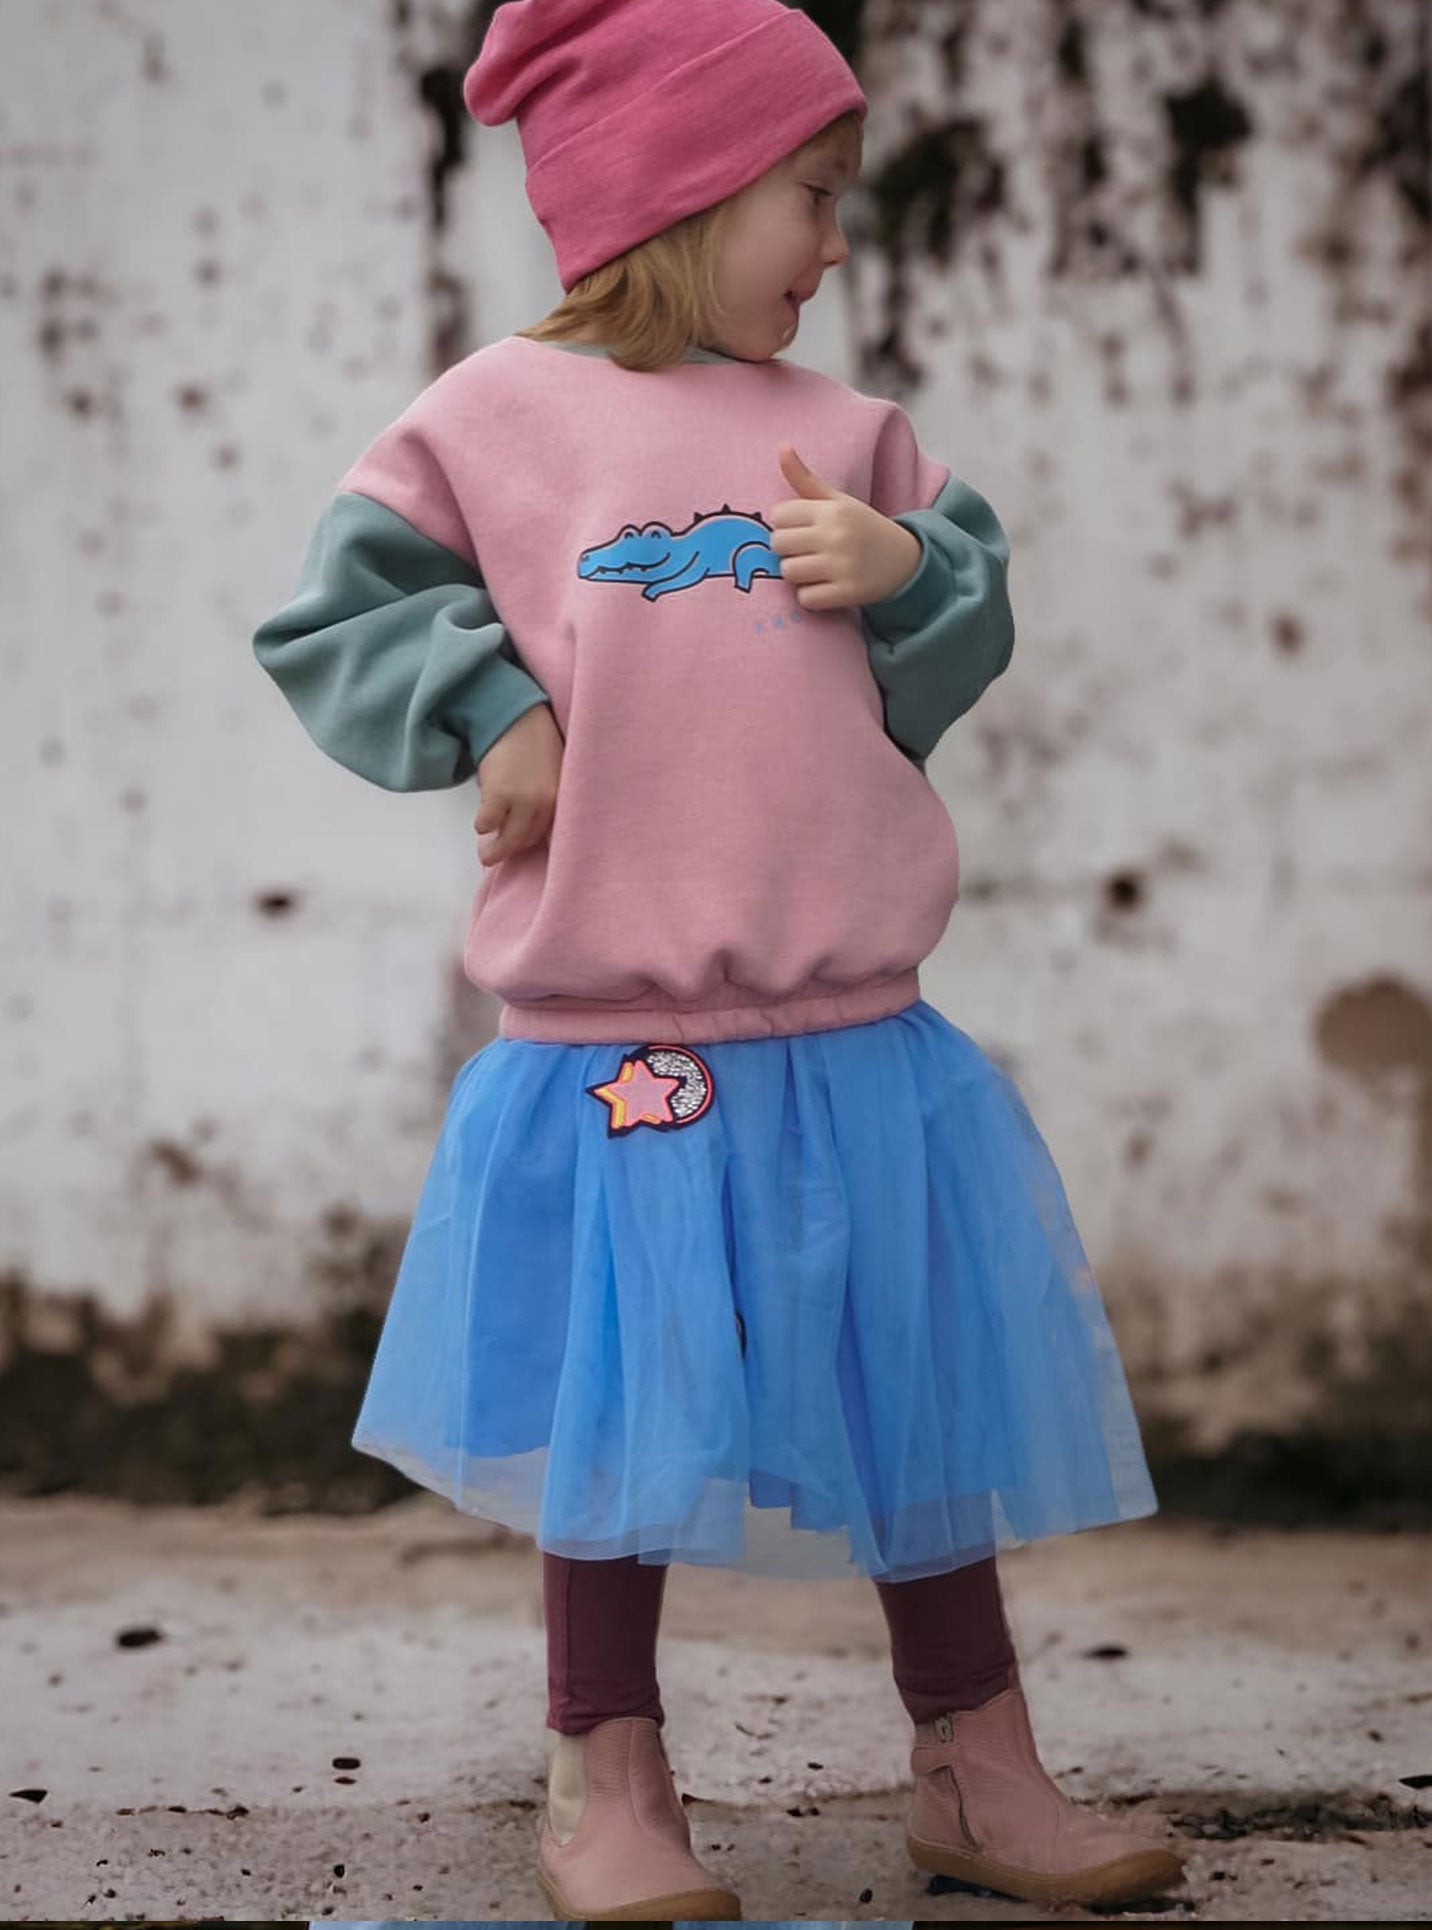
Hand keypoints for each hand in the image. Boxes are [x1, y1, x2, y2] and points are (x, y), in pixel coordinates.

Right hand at [474, 702, 563, 867]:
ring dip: (495, 848)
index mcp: (562, 794)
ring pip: (509, 838)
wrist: (511, 713)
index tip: (523, 853)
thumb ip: (548, 793)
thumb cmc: (533, 737)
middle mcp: (546, 801)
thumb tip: (531, 820)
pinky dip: (483, 825)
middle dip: (512, 850)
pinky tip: (481, 824)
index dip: (535, 846)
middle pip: (528, 839)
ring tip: (486, 854)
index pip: (552, 833)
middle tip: (496, 856)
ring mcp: (523, 799)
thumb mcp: (553, 768)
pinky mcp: (499, 794)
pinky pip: (487, 822)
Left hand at [766, 444, 922, 611]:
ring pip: (788, 572)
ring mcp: (843, 565)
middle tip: (806, 552)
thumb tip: (781, 446)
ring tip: (815, 570)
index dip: (785, 525)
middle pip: (778, 545)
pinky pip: (806, 599)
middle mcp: (836, 535)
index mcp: (832, 510)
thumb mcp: (838, 501)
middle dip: (787, 550)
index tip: (801, 530)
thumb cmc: (862, 528)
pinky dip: (811, 597)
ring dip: (797, 575)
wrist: (904, 560)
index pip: (778, 515)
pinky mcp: (848, 593)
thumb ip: (805, 479)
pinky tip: (825, 587)